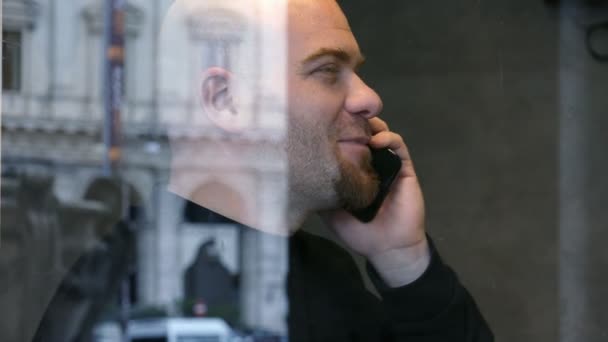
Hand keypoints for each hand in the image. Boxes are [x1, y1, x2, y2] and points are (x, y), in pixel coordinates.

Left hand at [322, 118, 429, 286]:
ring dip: (370, 125)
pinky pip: (398, 146)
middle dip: (352, 121)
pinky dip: (388, 138)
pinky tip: (376, 140)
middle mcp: (368, 163)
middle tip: (340, 115)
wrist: (387, 247)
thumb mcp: (330, 211)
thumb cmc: (359, 232)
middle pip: (360, 133)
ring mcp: (386, 163)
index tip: (321, 122)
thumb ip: (320, 191)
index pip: (344, 143)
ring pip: (379, 133)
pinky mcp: (403, 168)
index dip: (335, 130)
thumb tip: (298, 174)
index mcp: (352, 170)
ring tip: (358, 125)